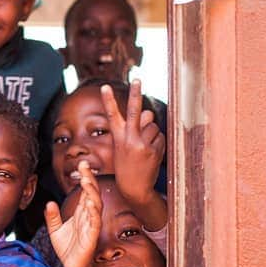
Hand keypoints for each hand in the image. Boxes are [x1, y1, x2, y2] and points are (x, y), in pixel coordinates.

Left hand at [45, 160, 100, 266]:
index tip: (82, 164)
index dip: (85, 178)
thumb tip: (50, 203)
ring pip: (95, 205)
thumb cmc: (68, 249)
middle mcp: (88, 217)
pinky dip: (92, 212)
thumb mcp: (55, 230)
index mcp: (81, 214)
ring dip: (91, 193)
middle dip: (89, 179)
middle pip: (92, 194)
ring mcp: (91, 227)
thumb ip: (52, 216)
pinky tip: (89, 203)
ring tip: (86, 180)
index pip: (85, 192)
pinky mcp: (91, 237)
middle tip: (85, 165)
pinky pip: (94, 223)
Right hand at [101, 80, 166, 230]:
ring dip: (151, 133)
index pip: (112, 115)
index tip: (105, 86)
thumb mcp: (126, 146)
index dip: (108, 100)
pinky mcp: (153, 150)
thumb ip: (138, 126)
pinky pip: (160, 137)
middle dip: (136, 93)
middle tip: (137, 78)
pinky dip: (158, 143)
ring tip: (145, 148)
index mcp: (118, 137)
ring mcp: (141, 144)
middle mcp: (128, 139)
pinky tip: (151, 154)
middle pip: (134, 111)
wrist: (134, 188)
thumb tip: (151, 112)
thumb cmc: (128, 165)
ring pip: (153, 125)